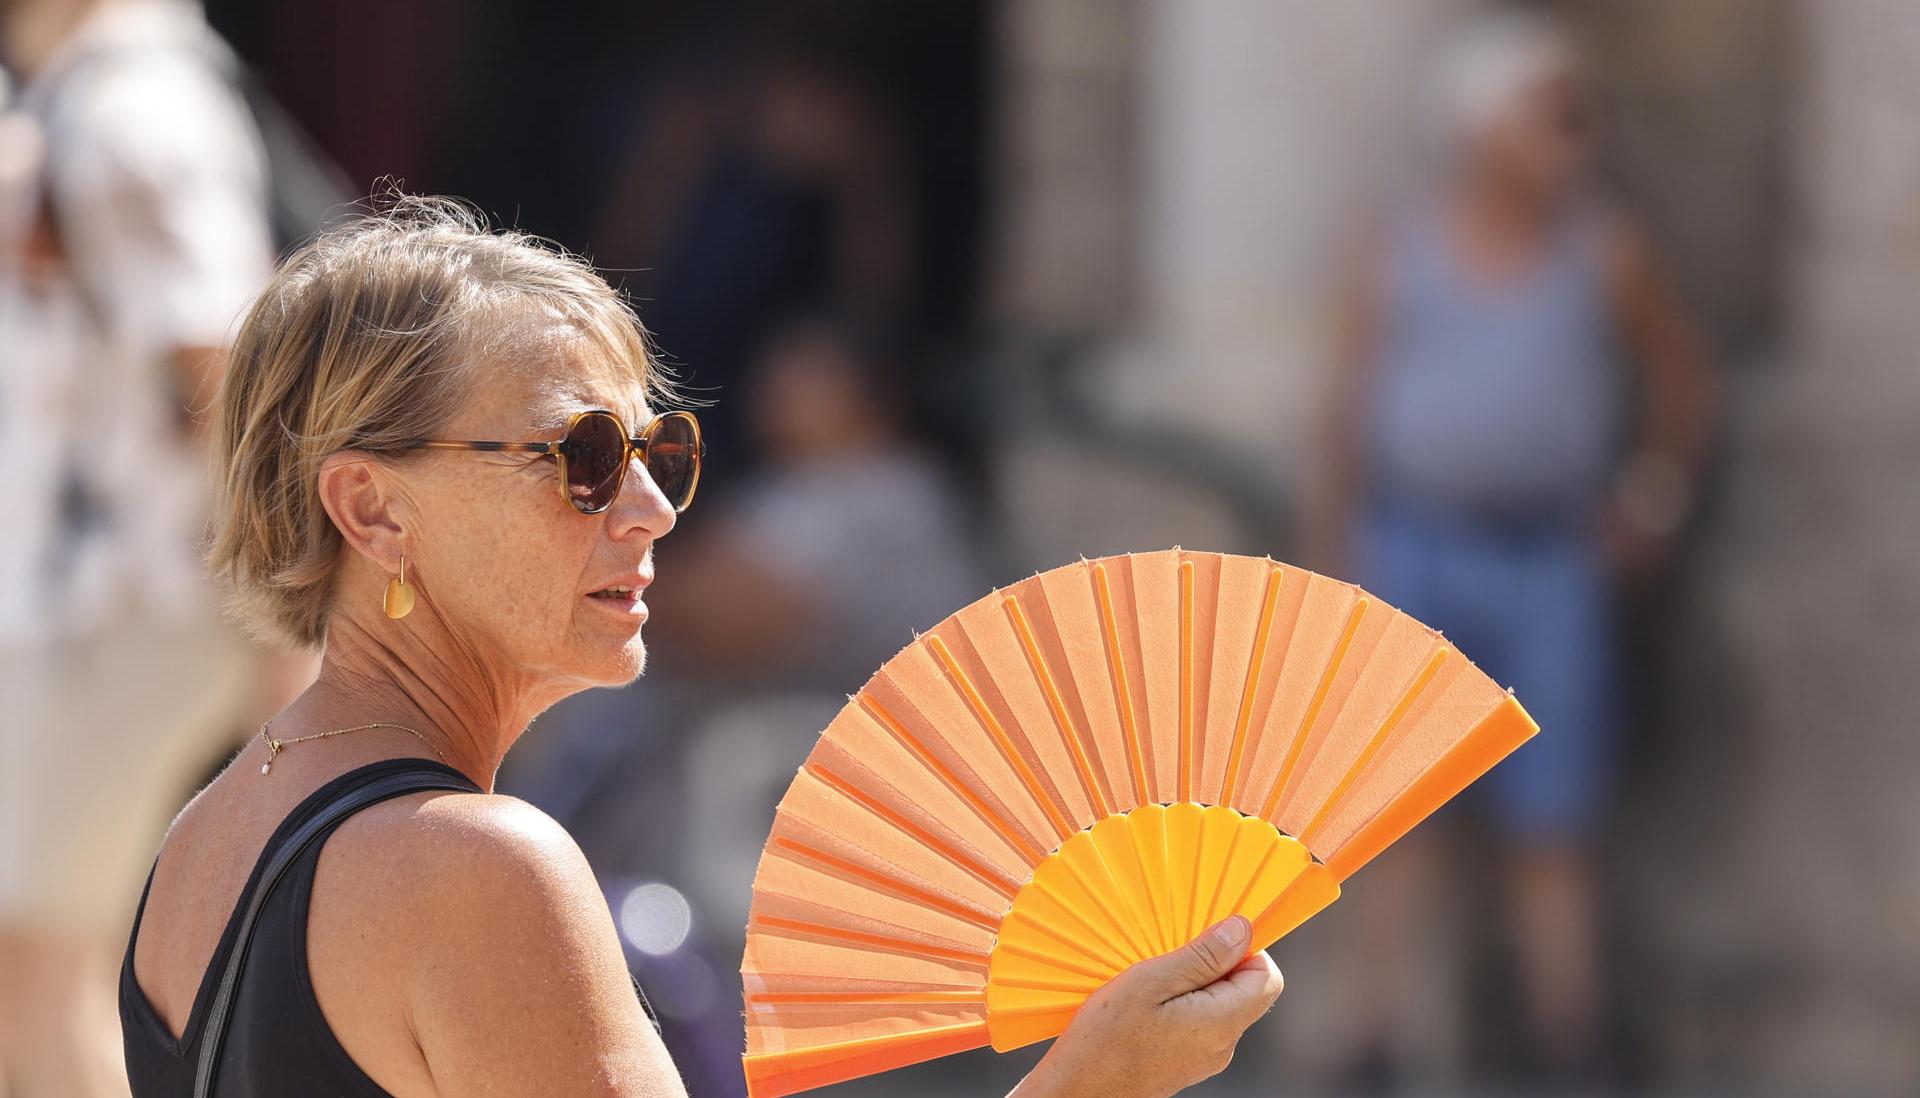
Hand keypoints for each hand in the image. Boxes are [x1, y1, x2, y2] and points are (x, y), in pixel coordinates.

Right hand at [1011, 915, 1283, 1097]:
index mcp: (1221, 1022)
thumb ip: (1202, 957)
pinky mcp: (1187, 1063)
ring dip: (1194, 983)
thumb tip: (1242, 930)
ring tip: (1152, 981)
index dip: (1245, 949)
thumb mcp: (1150, 982)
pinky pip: (1200, 1023)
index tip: (1208, 937)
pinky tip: (1147, 1004)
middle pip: (1245, 990)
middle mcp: (1222, 1045)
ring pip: (1220, 1005)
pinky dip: (1182, 1004)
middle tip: (1172, 956)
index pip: (1267, 976)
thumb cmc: (1105, 1039)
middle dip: (1216, 964)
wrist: (1080, 1091)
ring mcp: (1206, 1057)